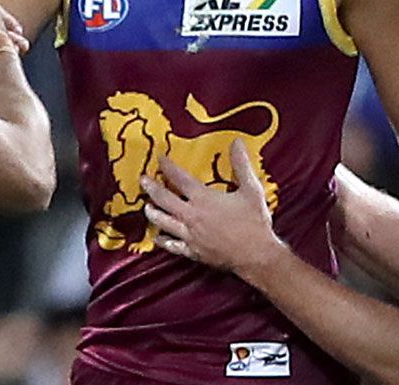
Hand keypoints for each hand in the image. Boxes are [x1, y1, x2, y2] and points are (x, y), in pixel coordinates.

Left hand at [141, 140, 287, 279]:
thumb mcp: (251, 189)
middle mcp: (192, 216)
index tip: (160, 158)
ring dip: (152, 212)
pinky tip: (158, 237)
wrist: (256, 256)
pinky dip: (162, 240)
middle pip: (164, 199)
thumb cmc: (254, 222)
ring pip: (163, 222)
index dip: (167, 166)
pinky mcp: (193, 252)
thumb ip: (241, 164)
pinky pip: (172, 245)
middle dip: (151, 188)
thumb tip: (237, 142)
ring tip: (147, 206)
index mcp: (203, 199)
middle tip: (142, 180)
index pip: (179, 178)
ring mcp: (190, 236)